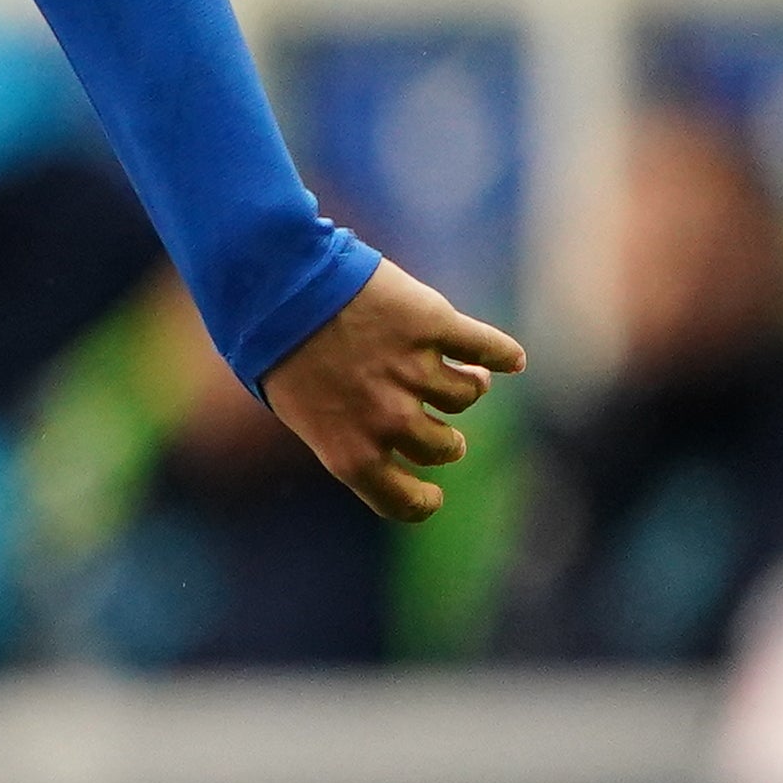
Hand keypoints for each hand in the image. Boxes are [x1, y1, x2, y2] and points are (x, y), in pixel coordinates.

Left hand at [257, 258, 524, 523]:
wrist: (273, 280)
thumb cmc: (277, 347)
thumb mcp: (299, 408)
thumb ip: (348, 431)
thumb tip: (396, 441)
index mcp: (349, 450)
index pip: (403, 501)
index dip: (422, 500)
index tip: (432, 493)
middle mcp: (387, 419)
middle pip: (445, 447)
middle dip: (446, 438)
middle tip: (437, 421)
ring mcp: (413, 370)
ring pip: (468, 395)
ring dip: (468, 385)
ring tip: (459, 370)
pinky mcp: (433, 324)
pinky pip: (488, 348)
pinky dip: (503, 354)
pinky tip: (509, 359)